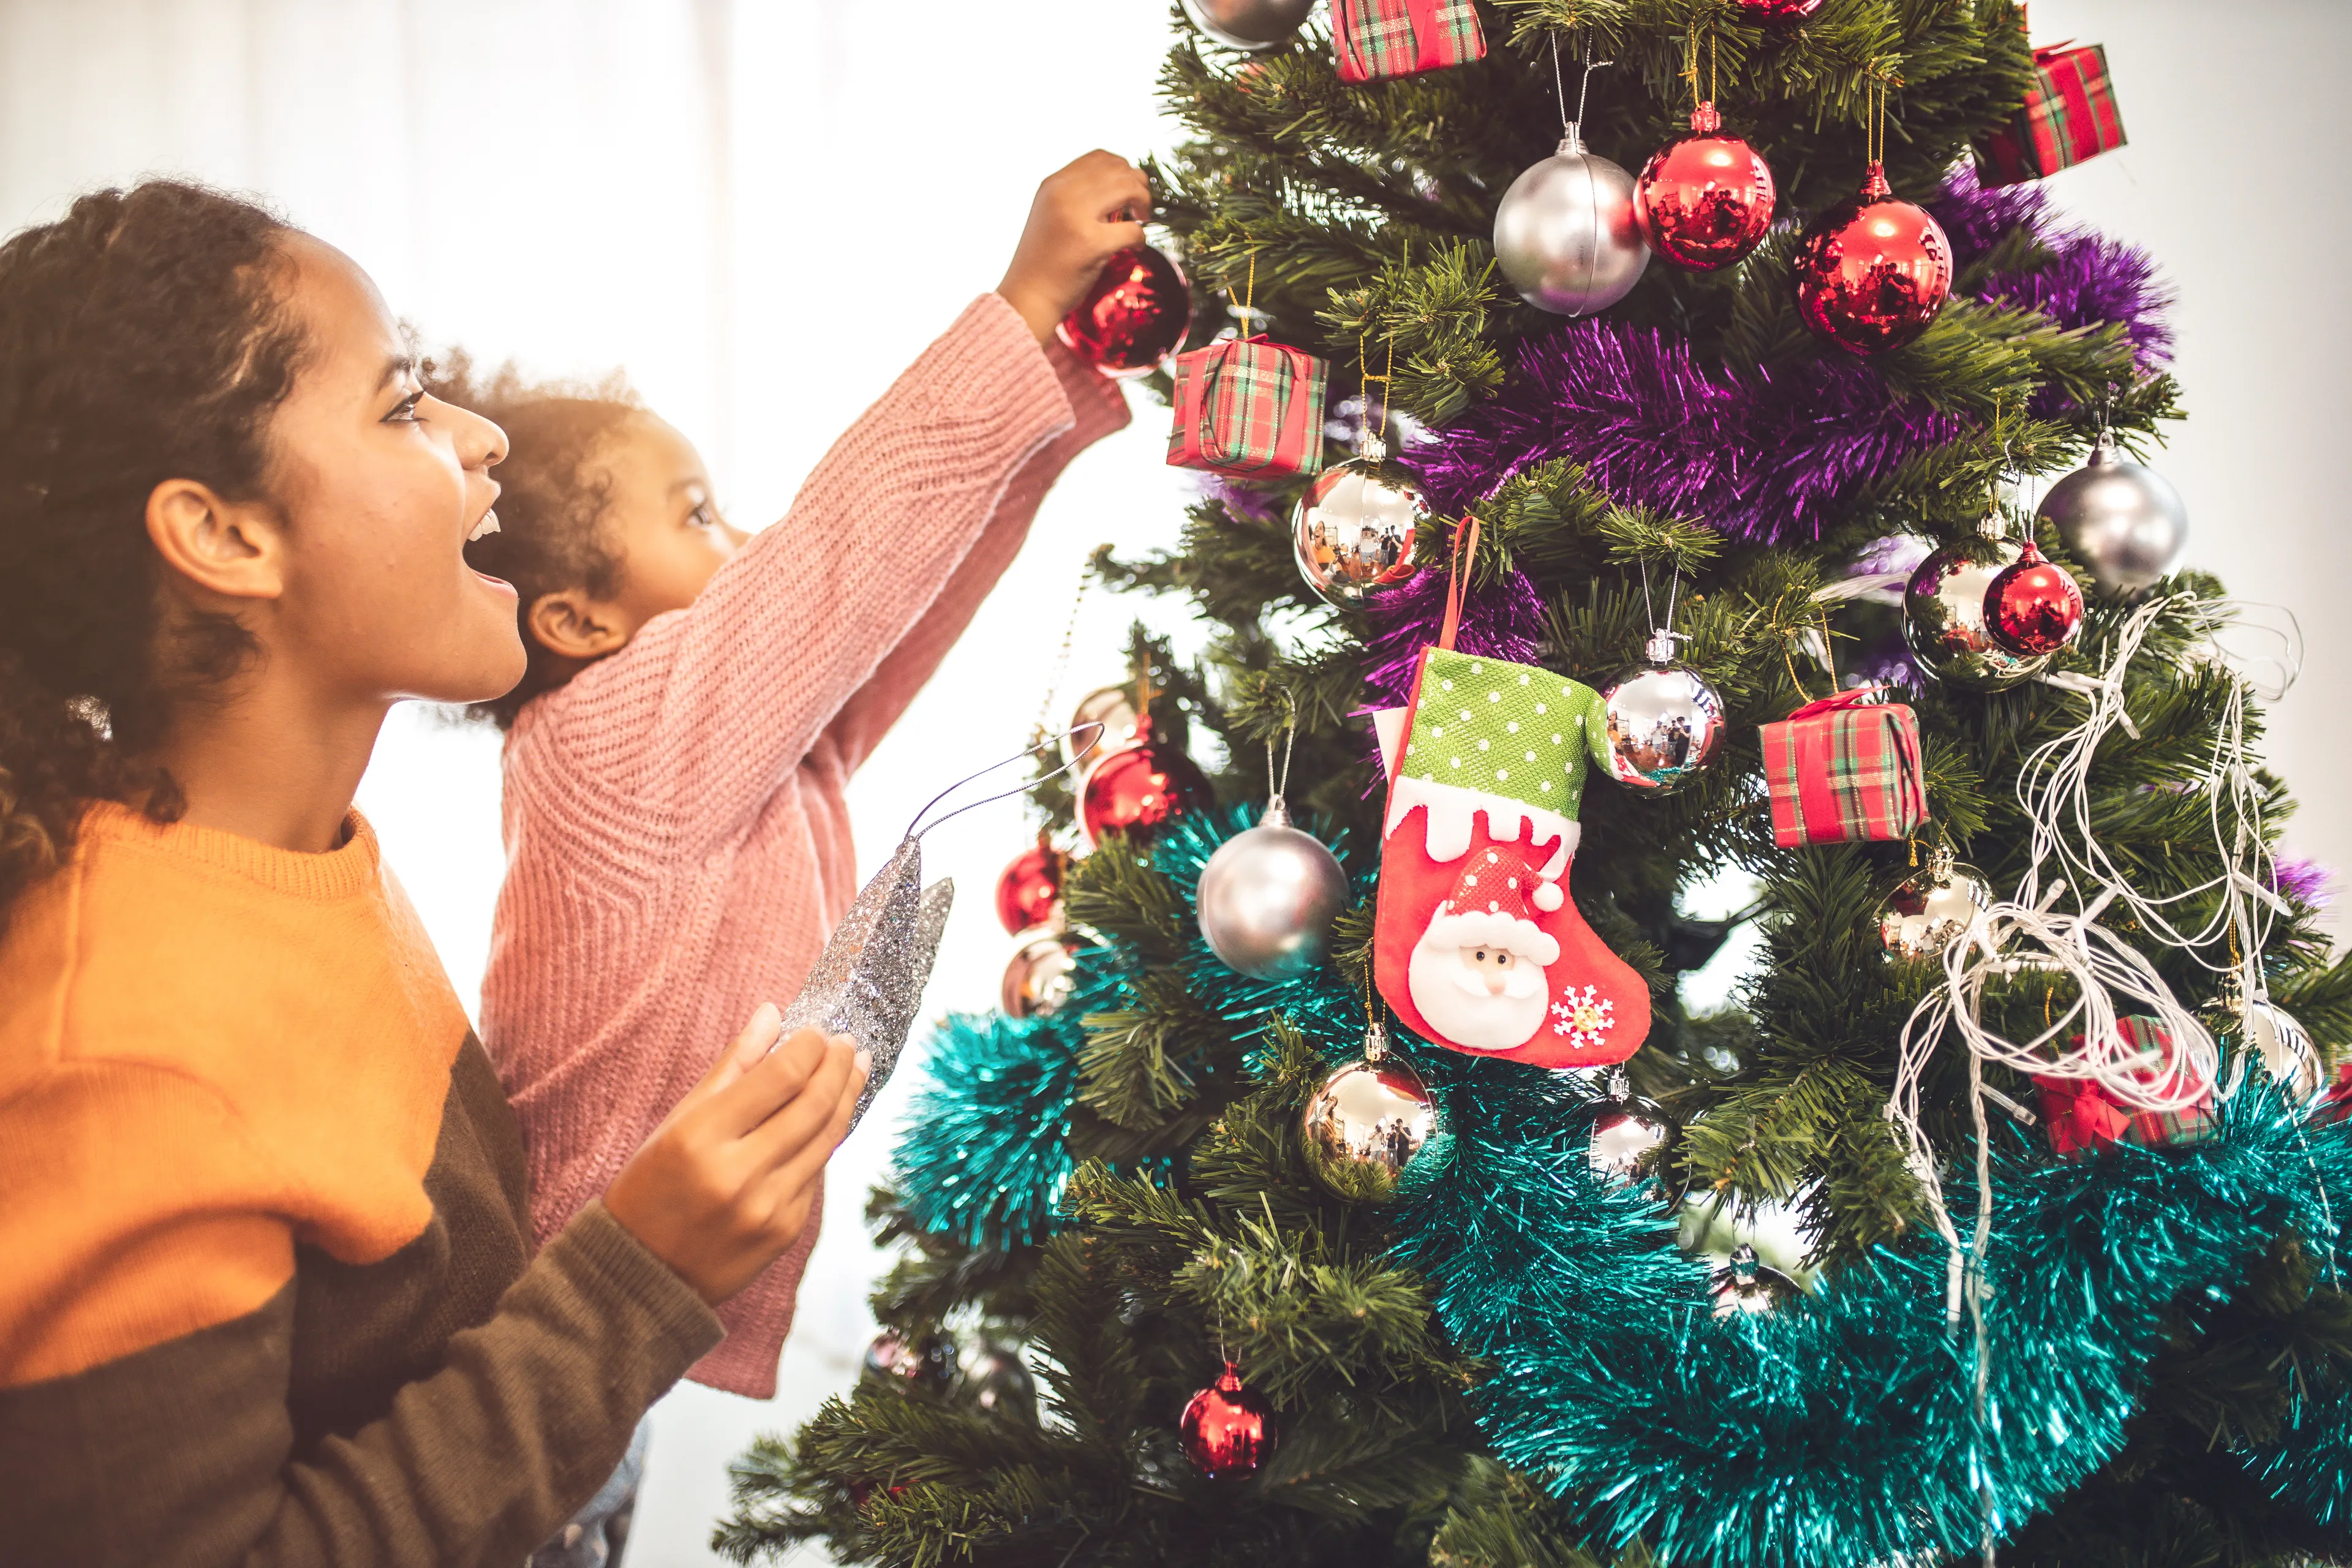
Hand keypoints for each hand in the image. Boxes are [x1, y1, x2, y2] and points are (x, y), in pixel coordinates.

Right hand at [604, 1004, 867, 1305]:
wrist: (640, 1277)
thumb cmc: (650, 1187)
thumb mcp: (676, 1122)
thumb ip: (730, 1066)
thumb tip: (773, 1014)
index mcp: (701, 1137)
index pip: (781, 1076)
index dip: (809, 1047)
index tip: (819, 1031)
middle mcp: (738, 1173)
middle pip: (814, 1104)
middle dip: (838, 1066)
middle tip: (849, 1043)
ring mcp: (767, 1207)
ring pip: (826, 1139)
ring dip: (845, 1098)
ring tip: (854, 1070)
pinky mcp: (785, 1232)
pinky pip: (816, 1174)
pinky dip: (824, 1141)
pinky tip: (828, 1118)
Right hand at [998, 150, 1153, 343]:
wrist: (1028, 297)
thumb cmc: (1044, 260)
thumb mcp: (1051, 214)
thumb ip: (1077, 195)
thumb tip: (1120, 182)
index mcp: (1054, 184)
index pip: (1100, 156)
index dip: (1123, 169)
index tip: (1127, 190)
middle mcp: (1063, 194)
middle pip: (1119, 169)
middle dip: (1139, 186)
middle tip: (1140, 208)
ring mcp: (1076, 218)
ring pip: (1129, 189)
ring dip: (1144, 203)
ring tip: (1140, 221)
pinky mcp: (1091, 245)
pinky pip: (1133, 230)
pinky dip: (1141, 238)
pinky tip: (1134, 247)